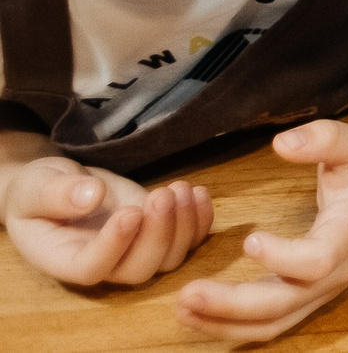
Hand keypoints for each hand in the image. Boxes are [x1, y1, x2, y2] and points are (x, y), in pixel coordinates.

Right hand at [2, 156, 209, 287]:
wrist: (58, 188)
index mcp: (64, 258)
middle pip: (139, 270)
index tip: (130, 212)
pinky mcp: (156, 233)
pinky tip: (197, 191)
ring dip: (184, 225)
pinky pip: (188, 241)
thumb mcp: (36, 187)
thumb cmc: (39, 191)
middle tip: (162, 194)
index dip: (115, 246)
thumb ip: (57, 194)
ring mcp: (133, 251)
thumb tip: (91, 195)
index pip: (92, 269)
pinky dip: (200, 220)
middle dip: (159, 235)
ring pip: (169, 259)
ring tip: (180, 188)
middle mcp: (103, 263)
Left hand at [172, 120, 347, 343]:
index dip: (284, 258)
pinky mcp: (305, 299)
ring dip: (225, 323)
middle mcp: (336, 272)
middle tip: (187, 292)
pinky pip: (268, 324)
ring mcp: (320, 291)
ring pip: (273, 323)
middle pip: (285, 303)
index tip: (249, 240)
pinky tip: (197, 316)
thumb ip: (323, 138)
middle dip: (233, 304)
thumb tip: (282, 143)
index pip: (319, 260)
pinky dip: (231, 327)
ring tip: (181, 308)